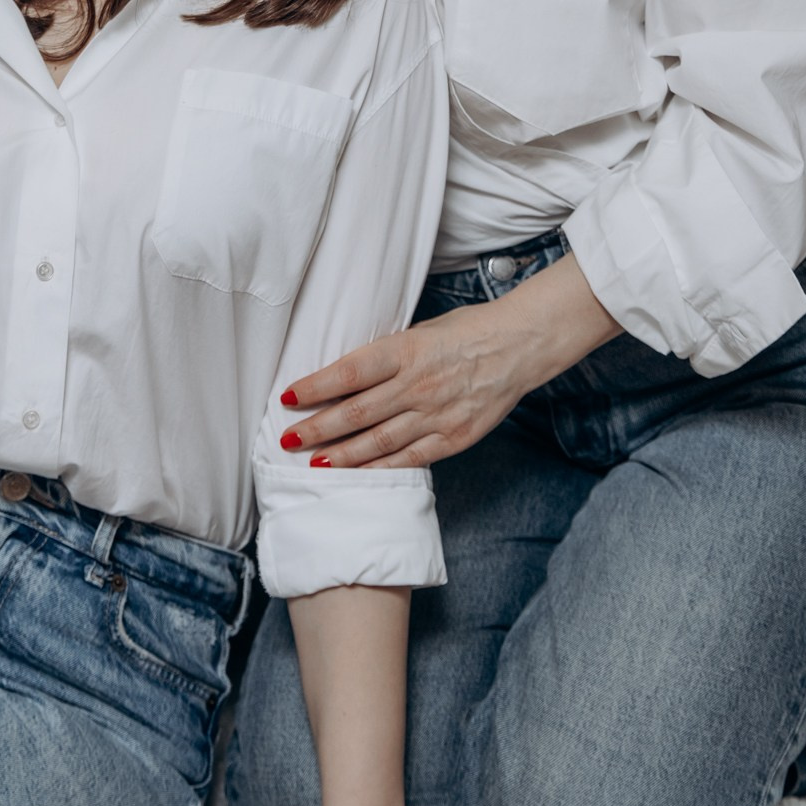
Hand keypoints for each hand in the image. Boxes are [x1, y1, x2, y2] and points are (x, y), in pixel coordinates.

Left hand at [279, 257, 618, 469]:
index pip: (349, 372)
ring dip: (342, 454)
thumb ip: (386, 356)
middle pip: (356, 413)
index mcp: (405, 350)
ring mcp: (436, 415)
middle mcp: (417, 385)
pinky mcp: (453, 437)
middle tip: (288, 437)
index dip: (315, 387)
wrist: (518, 346)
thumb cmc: (465, 332)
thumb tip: (346, 377)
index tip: (288, 396)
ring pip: (378, 441)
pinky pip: (409, 458)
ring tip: (313, 462)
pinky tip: (357, 474)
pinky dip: (380, 468)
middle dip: (317, 427)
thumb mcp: (419, 332)